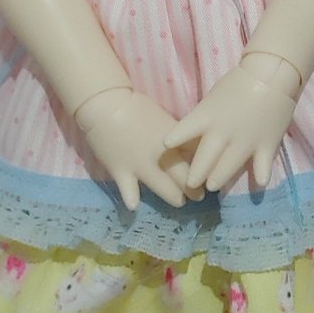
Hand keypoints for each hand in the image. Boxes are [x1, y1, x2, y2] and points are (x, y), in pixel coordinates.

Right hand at [76, 87, 204, 211]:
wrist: (106, 106)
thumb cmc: (136, 108)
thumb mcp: (165, 121)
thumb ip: (179, 138)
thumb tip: (193, 150)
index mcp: (174, 141)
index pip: (197, 160)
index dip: (204, 171)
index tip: (207, 178)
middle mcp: (162, 157)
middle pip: (185, 178)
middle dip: (194, 190)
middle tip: (198, 196)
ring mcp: (142, 167)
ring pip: (164, 188)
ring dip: (175, 197)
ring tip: (180, 202)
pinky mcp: (122, 172)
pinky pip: (129, 191)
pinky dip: (132, 199)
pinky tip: (135, 206)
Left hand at [164, 62, 296, 193]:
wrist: (271, 74)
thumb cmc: (238, 84)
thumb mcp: (212, 100)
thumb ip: (203, 119)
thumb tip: (194, 135)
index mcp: (207, 117)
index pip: (184, 131)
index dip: (174, 140)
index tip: (166, 148)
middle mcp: (222, 133)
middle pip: (205, 160)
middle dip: (196, 175)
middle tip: (192, 184)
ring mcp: (245, 141)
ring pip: (228, 167)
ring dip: (218, 179)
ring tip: (212, 186)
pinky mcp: (266, 145)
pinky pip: (261, 166)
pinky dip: (260, 176)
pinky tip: (259, 184)